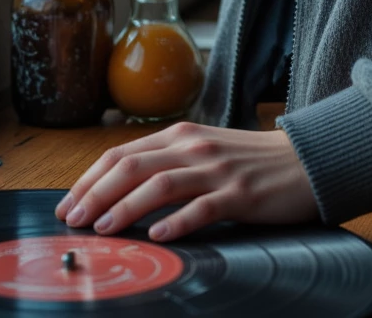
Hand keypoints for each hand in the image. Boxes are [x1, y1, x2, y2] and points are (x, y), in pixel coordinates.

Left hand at [54, 120, 318, 241]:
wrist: (303, 160)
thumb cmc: (248, 161)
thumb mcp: (202, 152)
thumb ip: (167, 164)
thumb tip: (118, 191)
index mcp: (181, 135)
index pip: (121, 154)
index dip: (90, 179)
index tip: (68, 204)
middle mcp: (193, 147)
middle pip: (133, 166)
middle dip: (96, 193)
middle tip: (73, 219)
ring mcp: (216, 170)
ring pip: (161, 184)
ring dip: (126, 207)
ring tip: (103, 229)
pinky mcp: (239, 194)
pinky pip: (202, 207)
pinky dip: (176, 222)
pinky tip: (158, 236)